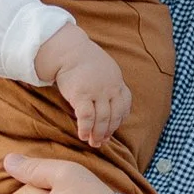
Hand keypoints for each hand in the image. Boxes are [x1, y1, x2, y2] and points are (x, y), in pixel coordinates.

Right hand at [37, 23, 132, 144]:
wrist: (68, 50)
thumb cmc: (84, 60)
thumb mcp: (105, 69)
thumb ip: (110, 83)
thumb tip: (109, 101)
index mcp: (117, 82)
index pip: (124, 106)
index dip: (119, 121)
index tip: (112, 129)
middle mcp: (110, 88)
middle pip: (114, 116)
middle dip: (108, 132)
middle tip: (102, 142)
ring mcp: (97, 92)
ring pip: (102, 120)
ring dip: (98, 135)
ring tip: (93, 143)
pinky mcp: (81, 95)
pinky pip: (86, 118)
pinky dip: (85, 129)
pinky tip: (82, 135)